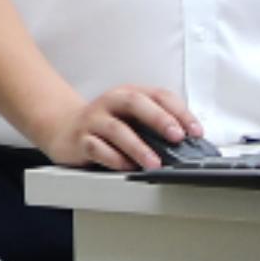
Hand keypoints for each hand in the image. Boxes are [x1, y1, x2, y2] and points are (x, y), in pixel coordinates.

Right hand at [56, 83, 201, 170]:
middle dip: (159, 119)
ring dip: (138, 147)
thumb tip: (187, 143)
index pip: (159, 95)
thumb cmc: (106, 124)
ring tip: (154, 163)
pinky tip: (127, 167)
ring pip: (116, 130)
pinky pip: (97, 149)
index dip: (180, 111)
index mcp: (129, 93)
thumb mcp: (132, 117)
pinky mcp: (80, 140)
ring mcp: (94, 120)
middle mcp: (111, 103)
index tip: (195, 131)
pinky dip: (114, 159)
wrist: (64, 128)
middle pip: (136, 104)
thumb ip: (155, 124)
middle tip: (177, 137)